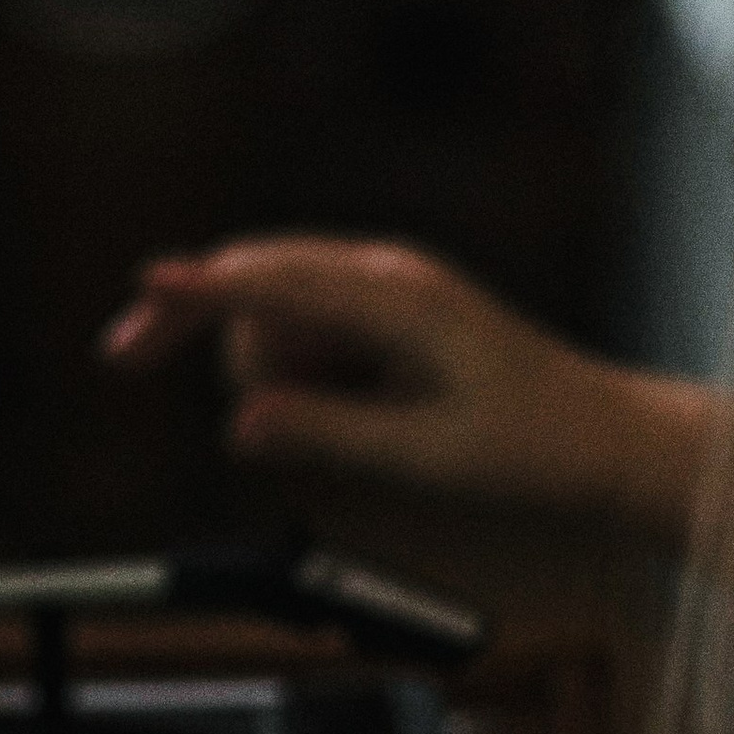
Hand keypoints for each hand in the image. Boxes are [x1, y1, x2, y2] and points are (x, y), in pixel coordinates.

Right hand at [100, 235, 717, 542]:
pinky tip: (356, 410)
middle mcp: (388, 276)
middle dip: (202, 326)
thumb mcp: (426, 457)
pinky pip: (308, 329)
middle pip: (254, 282)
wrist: (607, 440)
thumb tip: (242, 421)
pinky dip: (302, 369)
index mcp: (401, 300)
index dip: (202, 288)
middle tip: (125, 360)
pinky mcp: (388, 315)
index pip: (277, 284)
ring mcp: (387, 290)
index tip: (147, 286)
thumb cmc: (534, 449)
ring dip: (272, 368)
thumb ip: (328, 433)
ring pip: (274, 312)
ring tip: (351, 426)